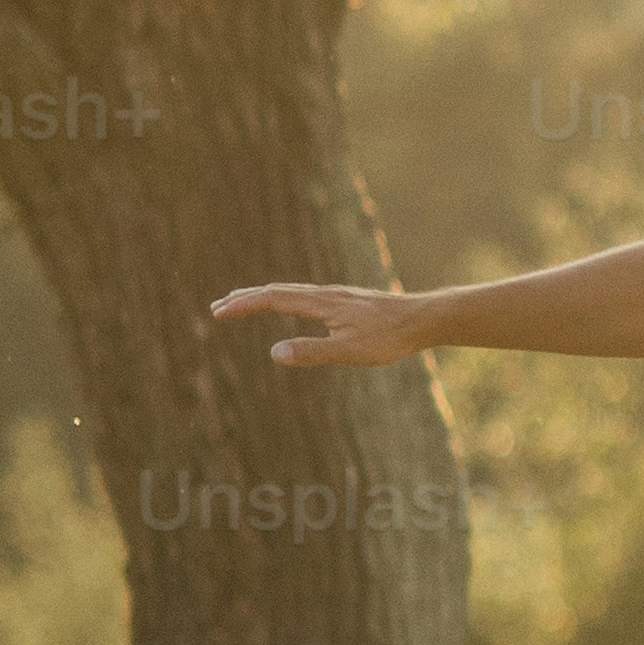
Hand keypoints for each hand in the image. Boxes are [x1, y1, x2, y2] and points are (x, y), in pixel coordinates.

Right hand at [208, 278, 436, 369]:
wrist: (424, 319)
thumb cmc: (389, 337)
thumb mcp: (348, 351)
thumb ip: (311, 352)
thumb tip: (273, 353)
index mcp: (320, 303)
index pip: (272, 299)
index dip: (244, 305)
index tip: (219, 312)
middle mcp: (324, 294)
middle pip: (277, 291)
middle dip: (246, 298)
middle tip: (219, 307)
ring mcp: (336, 296)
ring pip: (292, 292)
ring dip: (264, 297)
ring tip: (245, 304)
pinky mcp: (347, 302)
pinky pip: (306, 297)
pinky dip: (285, 300)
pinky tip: (290, 308)